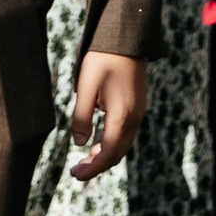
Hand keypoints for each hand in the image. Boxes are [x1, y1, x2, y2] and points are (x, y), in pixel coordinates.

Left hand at [68, 46, 143, 175]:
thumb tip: (80, 143)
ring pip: (124, 144)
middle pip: (118, 153)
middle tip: (78, 172)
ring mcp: (138, 112)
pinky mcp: (137, 105)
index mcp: (122, 116)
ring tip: (85, 160)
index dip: (93, 168)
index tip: (77, 176)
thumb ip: (81, 117)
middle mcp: (134, 118)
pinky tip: (99, 142)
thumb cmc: (103, 60)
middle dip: (98, 165)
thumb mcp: (85, 87)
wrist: (126, 39)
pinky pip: (126, 133)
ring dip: (106, 155)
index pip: (108, 152)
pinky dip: (112, 143)